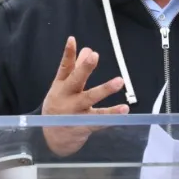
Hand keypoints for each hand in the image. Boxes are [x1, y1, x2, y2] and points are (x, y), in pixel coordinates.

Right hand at [41, 37, 129, 156]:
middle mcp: (66, 98)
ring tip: (119, 81)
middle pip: (75, 81)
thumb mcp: (63, 87)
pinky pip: (100, 119)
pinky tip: (124, 109)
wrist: (54, 138)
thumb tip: (88, 49)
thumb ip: (76, 68)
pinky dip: (113, 114)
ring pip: (90, 99)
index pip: (64, 67)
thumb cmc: (60, 107)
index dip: (68, 53)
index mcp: (61, 86)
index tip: (72, 39)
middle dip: (84, 68)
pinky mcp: (85, 125)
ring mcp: (75, 112)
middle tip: (94, 56)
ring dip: (104, 89)